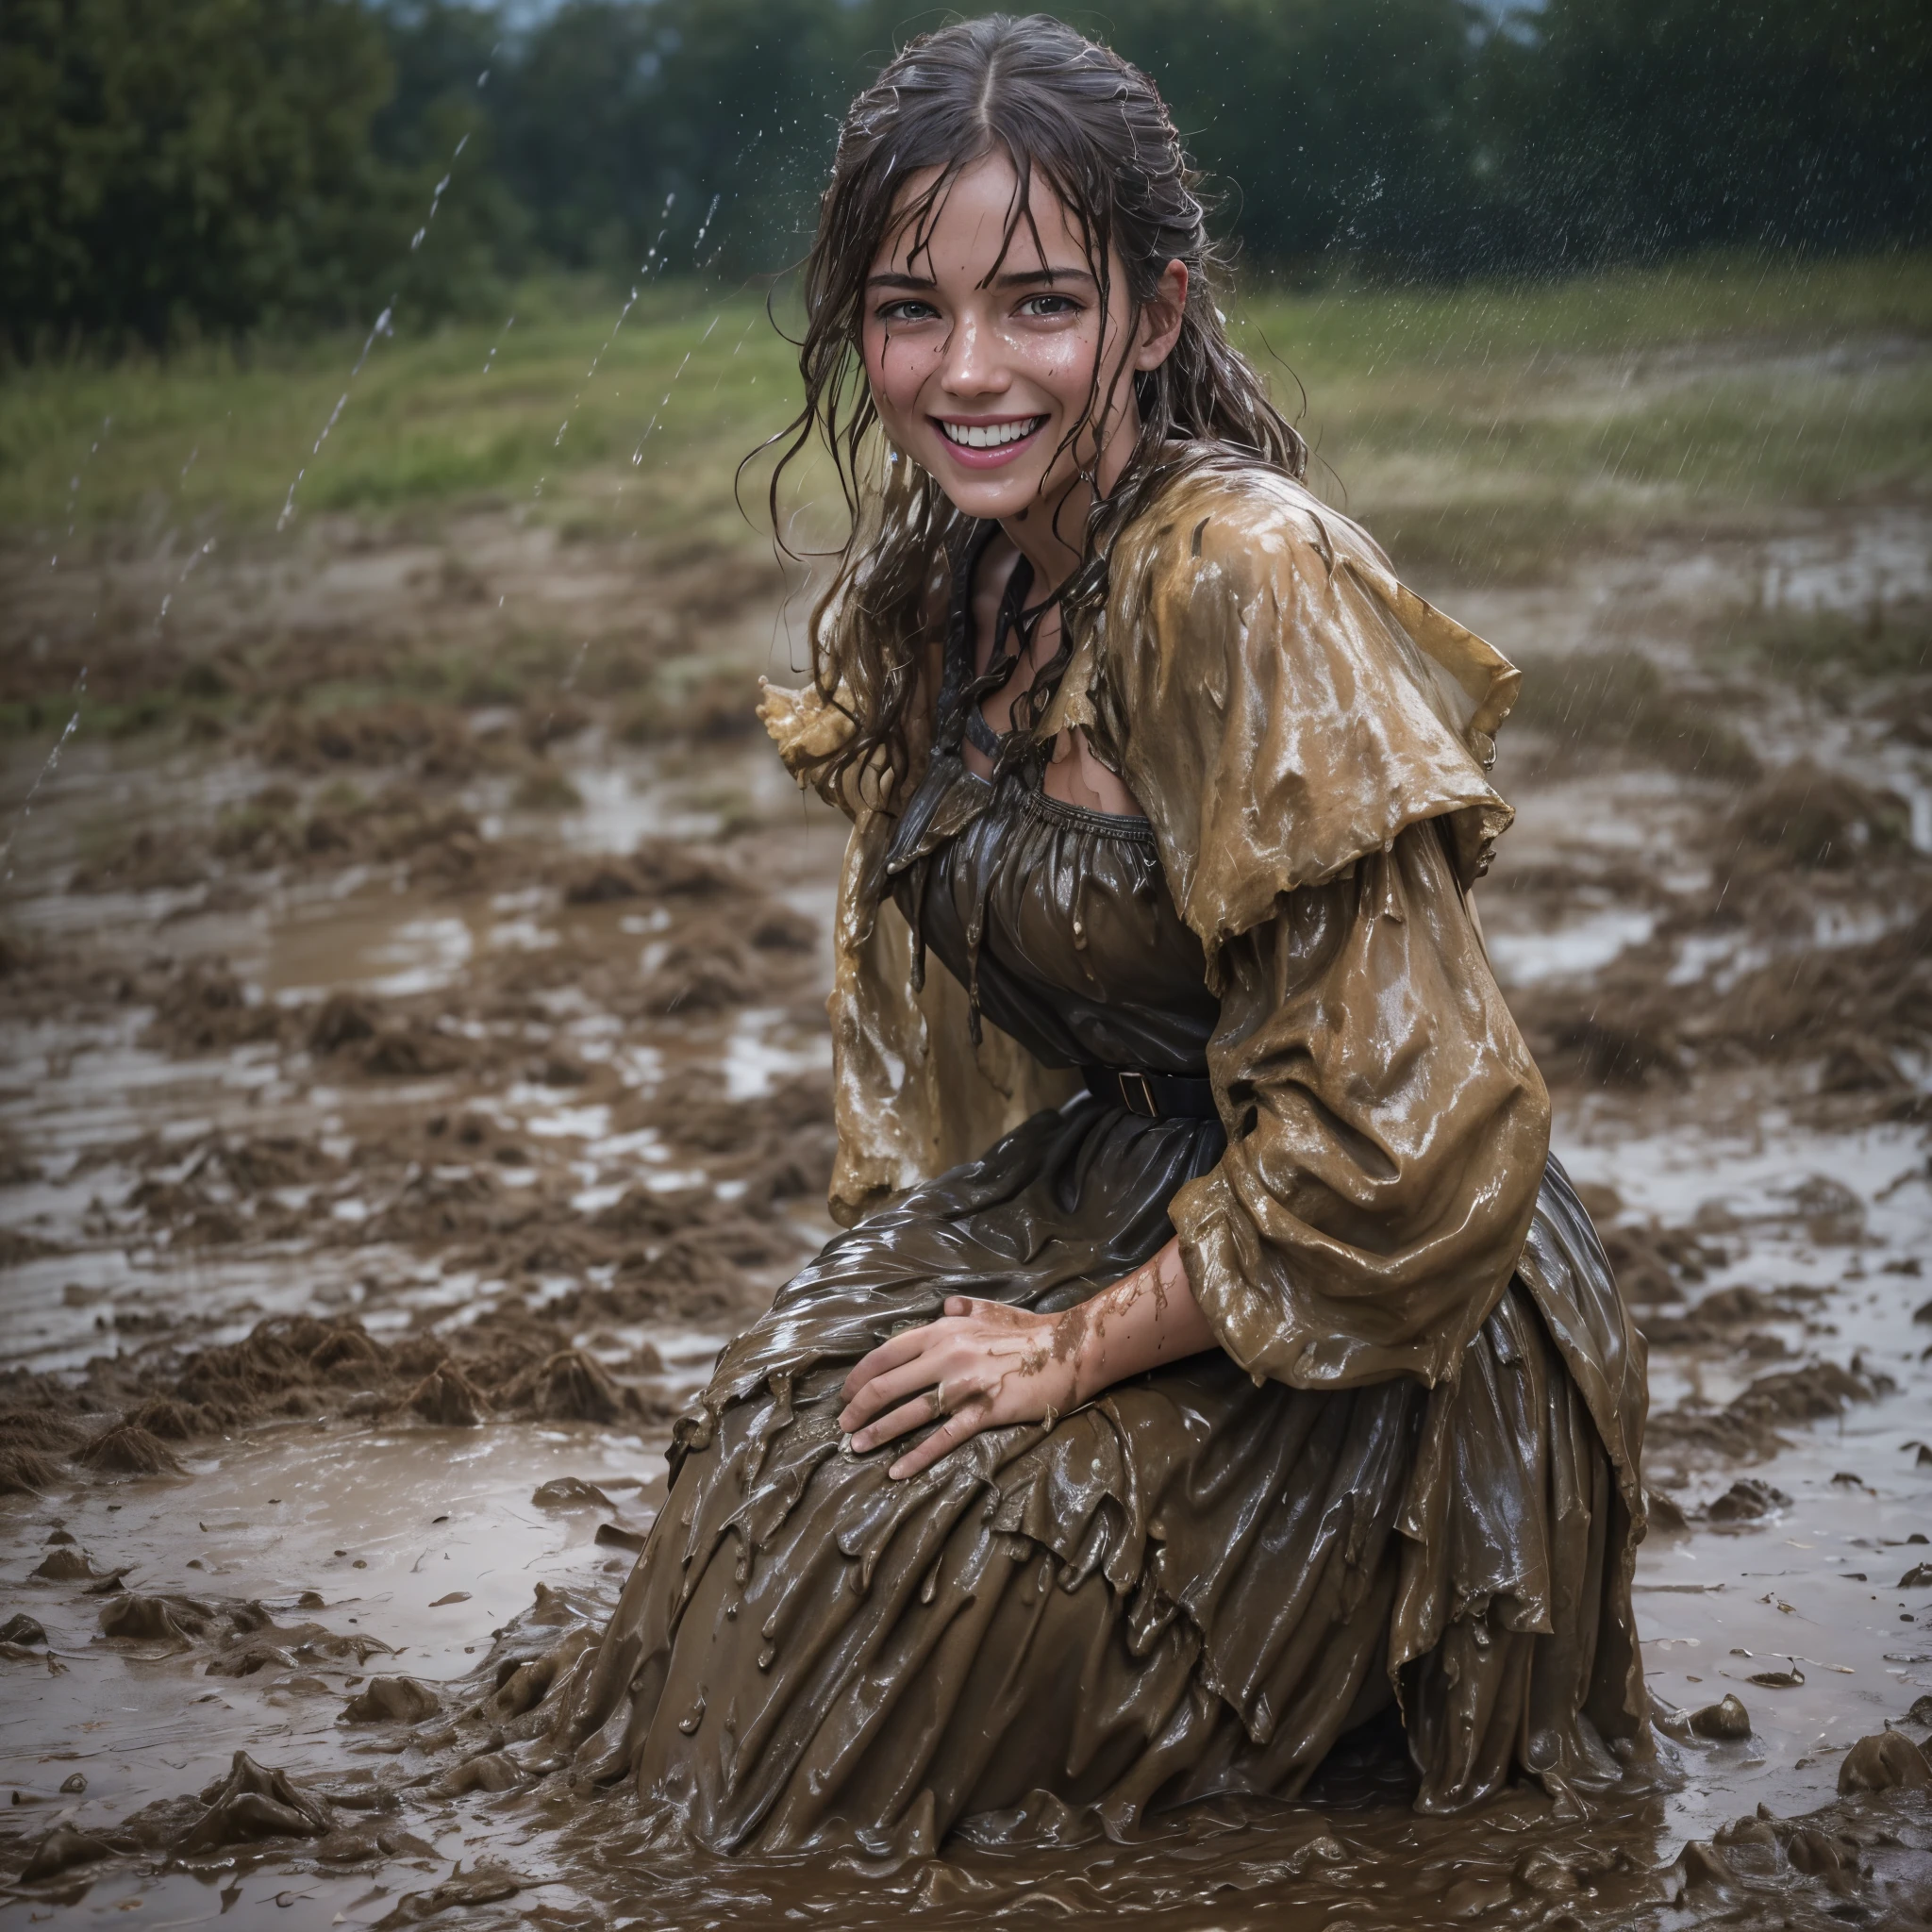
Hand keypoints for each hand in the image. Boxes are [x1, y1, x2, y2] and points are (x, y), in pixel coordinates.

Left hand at [837, 1297, 1081, 1480]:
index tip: (846, 1394)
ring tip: (857, 1447)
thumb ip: (963, 1309)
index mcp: (944, 1331)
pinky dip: (917, 1457)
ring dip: (878, 1432)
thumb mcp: (991, 1310)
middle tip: (843, 1426)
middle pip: (888, 1385)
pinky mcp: (986, 1411)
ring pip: (910, 1413)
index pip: (887, 1354)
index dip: (860, 1376)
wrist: (1070, 1349)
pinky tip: (897, 1471)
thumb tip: (944, 1308)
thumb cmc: (1029, 1330)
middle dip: (859, 1408)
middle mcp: (947, 1356)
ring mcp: (966, 1386)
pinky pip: (944, 1438)